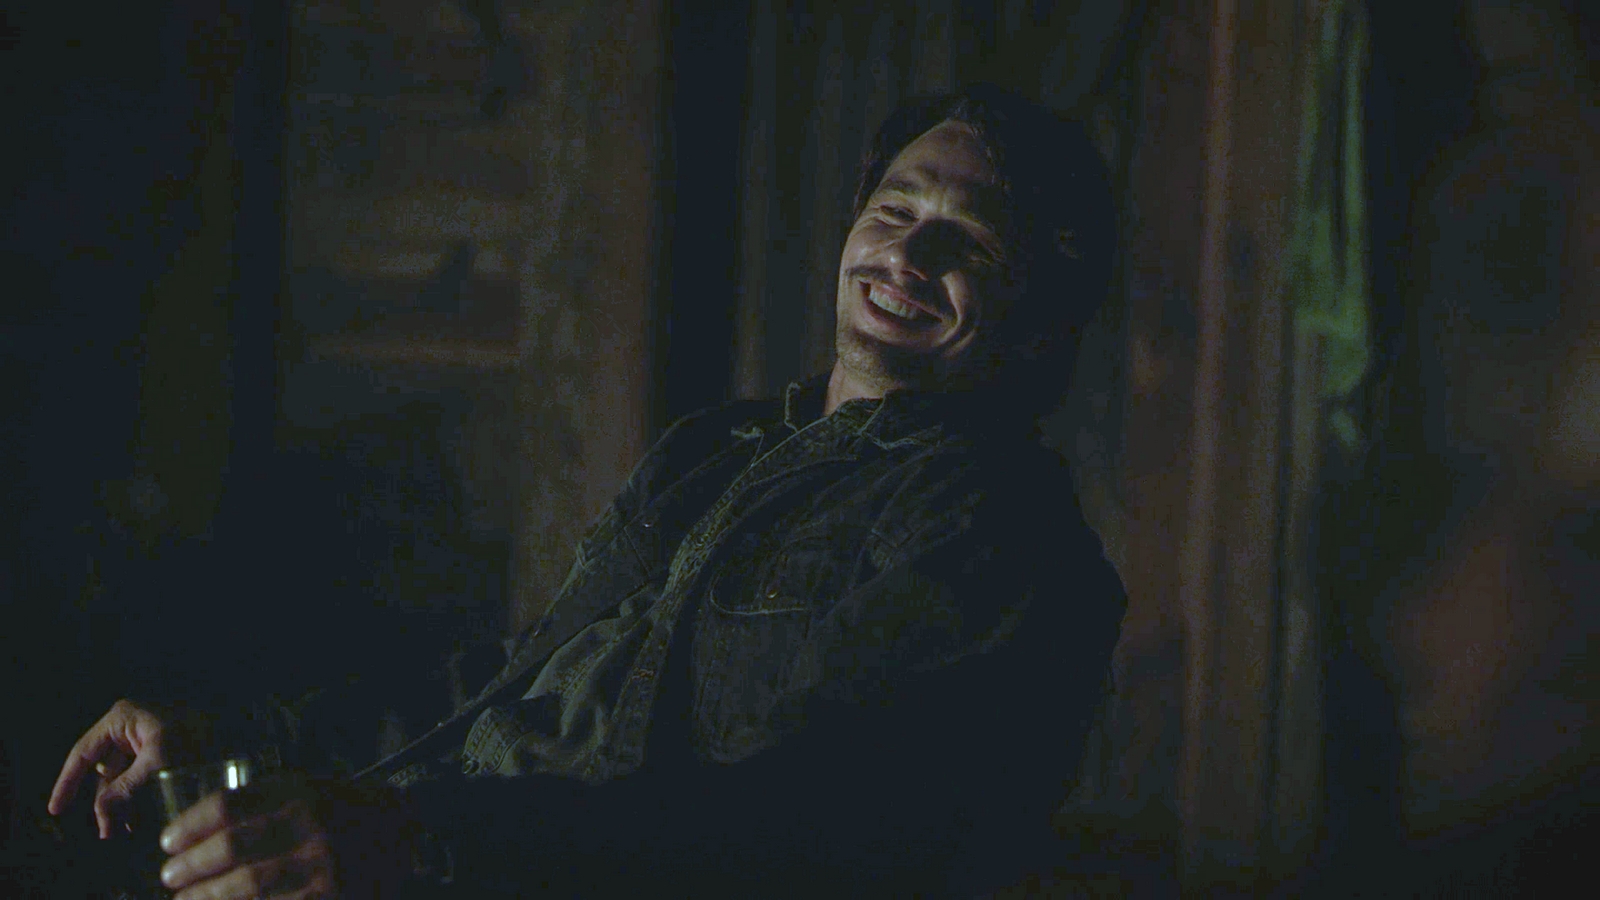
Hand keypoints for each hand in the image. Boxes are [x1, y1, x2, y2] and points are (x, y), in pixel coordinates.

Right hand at [47, 699, 204, 837]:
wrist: (237, 726)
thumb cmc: (197, 735)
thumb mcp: (158, 762)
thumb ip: (126, 789)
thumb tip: (101, 816)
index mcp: (121, 719)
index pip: (83, 753)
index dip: (67, 783)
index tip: (56, 810)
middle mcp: (127, 726)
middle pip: (103, 770)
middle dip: (104, 802)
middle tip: (107, 832)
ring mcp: (143, 737)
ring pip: (121, 777)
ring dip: (121, 804)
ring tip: (125, 830)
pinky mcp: (158, 749)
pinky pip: (138, 776)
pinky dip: (136, 797)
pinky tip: (139, 818)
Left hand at [158, 775, 416, 899]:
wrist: (401, 830)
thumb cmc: (340, 808)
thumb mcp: (306, 787)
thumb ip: (261, 800)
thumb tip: (196, 825)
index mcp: (298, 792)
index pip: (228, 805)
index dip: (190, 825)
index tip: (167, 841)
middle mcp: (309, 825)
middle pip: (232, 846)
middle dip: (190, 865)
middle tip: (168, 875)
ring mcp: (320, 864)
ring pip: (247, 884)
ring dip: (206, 895)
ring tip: (184, 899)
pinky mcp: (328, 895)